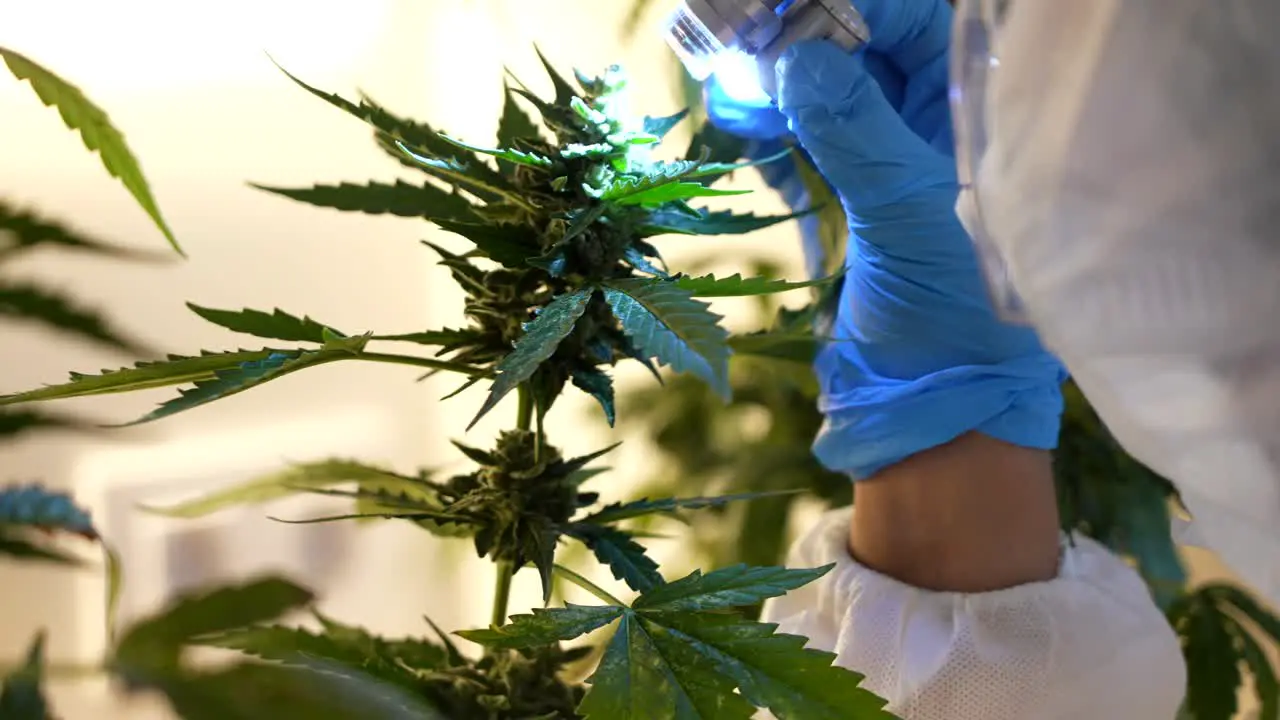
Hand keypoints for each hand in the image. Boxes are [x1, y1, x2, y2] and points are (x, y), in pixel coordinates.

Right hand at [706, 0, 1065, 478]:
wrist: (934, 403)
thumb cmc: (955, 312)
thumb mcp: (909, 212)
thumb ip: (855, 131)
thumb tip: (798, 59)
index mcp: (978, 115)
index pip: (918, 23)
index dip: (856, 9)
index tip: (785, 9)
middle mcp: (939, 124)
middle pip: (865, 46)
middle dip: (801, 38)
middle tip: (743, 39)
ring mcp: (893, 159)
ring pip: (827, 92)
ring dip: (777, 82)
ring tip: (729, 81)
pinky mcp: (854, 194)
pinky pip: (809, 139)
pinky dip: (774, 129)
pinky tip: (741, 125)